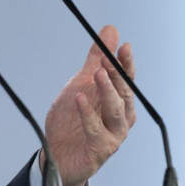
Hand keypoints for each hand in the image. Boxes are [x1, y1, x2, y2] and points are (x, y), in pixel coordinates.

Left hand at [43, 24, 135, 185]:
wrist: (58, 154)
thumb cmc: (73, 121)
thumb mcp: (80, 84)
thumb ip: (95, 60)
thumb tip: (110, 31)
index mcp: (119, 101)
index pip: (126, 79)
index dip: (125, 64)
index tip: (124, 46)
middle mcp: (121, 118)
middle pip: (124, 93)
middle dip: (118, 75)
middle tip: (110, 58)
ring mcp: (113, 135)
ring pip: (116, 111)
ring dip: (107, 92)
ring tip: (98, 75)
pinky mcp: (100, 149)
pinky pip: (96, 130)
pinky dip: (88, 114)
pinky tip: (79, 99)